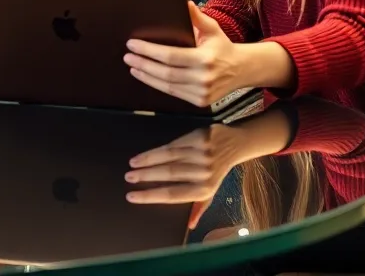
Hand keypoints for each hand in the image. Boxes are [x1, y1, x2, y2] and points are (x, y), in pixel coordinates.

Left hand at [125, 2, 294, 107]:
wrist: (241, 70)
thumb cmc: (223, 47)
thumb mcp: (213, 29)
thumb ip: (198, 17)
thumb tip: (186, 3)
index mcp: (205, 59)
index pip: (170, 56)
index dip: (149, 51)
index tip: (133, 44)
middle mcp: (203, 78)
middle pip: (165, 73)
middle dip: (143, 64)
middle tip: (128, 57)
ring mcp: (201, 92)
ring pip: (166, 86)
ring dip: (146, 76)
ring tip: (133, 67)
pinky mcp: (199, 102)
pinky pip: (173, 93)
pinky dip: (157, 85)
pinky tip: (147, 77)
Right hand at [125, 109, 292, 228]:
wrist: (237, 144)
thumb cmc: (218, 171)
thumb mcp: (211, 191)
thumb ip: (199, 207)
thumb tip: (191, 226)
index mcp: (204, 189)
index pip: (172, 195)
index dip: (150, 196)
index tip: (131, 196)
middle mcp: (204, 172)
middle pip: (168, 174)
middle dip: (145, 176)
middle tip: (128, 178)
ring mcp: (202, 153)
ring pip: (169, 157)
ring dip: (147, 161)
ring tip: (132, 164)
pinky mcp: (200, 137)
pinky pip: (174, 144)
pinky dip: (157, 149)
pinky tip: (145, 154)